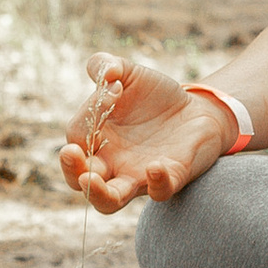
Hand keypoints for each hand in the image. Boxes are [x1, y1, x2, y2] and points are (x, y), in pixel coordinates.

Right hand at [58, 53, 234, 213]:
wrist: (197, 109)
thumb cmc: (154, 97)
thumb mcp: (129, 74)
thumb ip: (106, 65)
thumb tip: (106, 74)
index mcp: (97, 141)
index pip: (77, 139)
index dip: (87, 118)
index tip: (113, 89)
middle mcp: (112, 164)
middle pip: (81, 181)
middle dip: (72, 170)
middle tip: (70, 154)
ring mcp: (139, 176)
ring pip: (110, 202)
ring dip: (97, 194)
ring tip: (90, 180)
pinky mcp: (170, 177)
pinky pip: (159, 191)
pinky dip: (156, 183)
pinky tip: (155, 166)